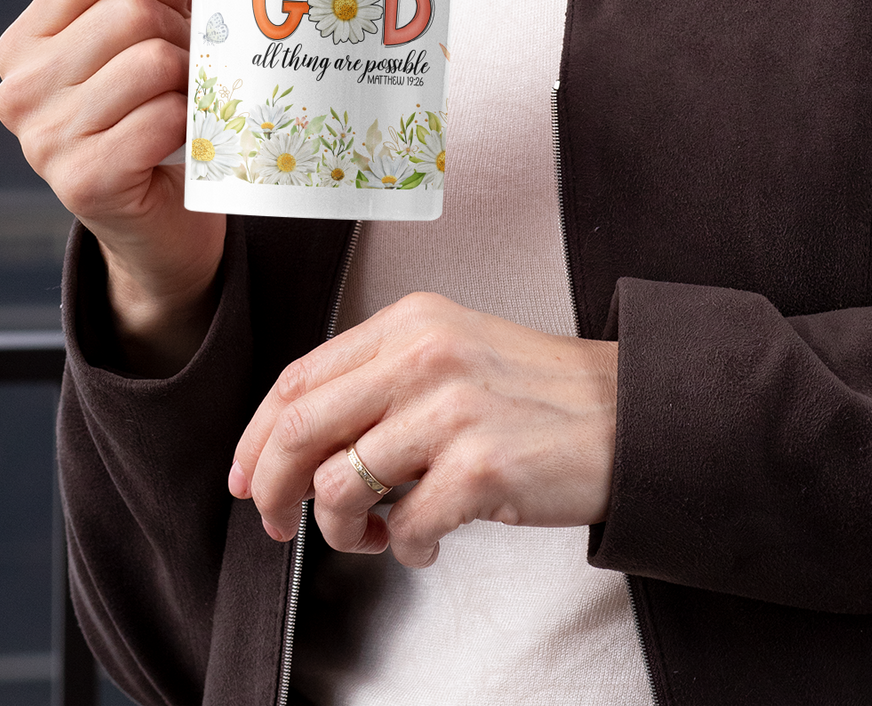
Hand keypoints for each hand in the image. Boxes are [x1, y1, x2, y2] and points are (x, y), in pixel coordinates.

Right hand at [0, 0, 225, 372]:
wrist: (161, 225)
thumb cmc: (155, 114)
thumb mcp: (152, 33)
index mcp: (26, 42)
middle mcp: (19, 89)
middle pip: (130, 11)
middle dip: (187, 27)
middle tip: (204, 57)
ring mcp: (42, 140)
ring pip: (152, 61)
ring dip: (194, 76)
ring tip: (196, 95)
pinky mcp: (82, 182)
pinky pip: (162, 117)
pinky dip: (192, 121)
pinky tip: (190, 136)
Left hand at [228, 292, 617, 566]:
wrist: (626, 413)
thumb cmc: (536, 392)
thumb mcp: (451, 352)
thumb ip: (379, 378)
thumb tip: (298, 443)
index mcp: (411, 321)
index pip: (301, 378)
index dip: (257, 436)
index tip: (245, 476)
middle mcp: (426, 355)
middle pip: (302, 429)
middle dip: (273, 489)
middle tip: (278, 523)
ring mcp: (453, 410)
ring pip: (342, 486)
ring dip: (344, 531)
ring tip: (376, 533)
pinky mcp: (482, 467)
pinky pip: (406, 528)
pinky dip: (406, 550)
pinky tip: (427, 541)